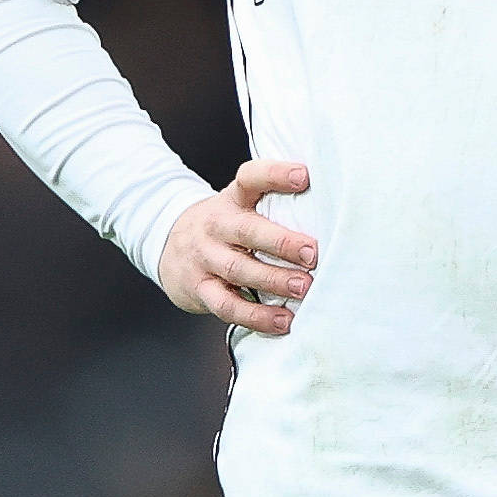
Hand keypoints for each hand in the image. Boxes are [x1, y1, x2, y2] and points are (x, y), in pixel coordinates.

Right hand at [158, 158, 315, 336]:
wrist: (168, 247)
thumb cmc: (223, 229)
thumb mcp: (238, 207)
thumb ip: (272, 205)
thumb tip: (329, 210)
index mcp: (231, 200)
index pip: (250, 179)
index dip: (275, 174)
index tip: (304, 176)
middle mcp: (215, 226)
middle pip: (246, 230)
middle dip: (282, 242)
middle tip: (313, 254)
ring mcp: (204, 258)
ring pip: (237, 269)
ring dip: (273, 280)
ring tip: (304, 288)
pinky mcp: (199, 289)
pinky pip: (227, 306)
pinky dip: (257, 316)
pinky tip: (283, 321)